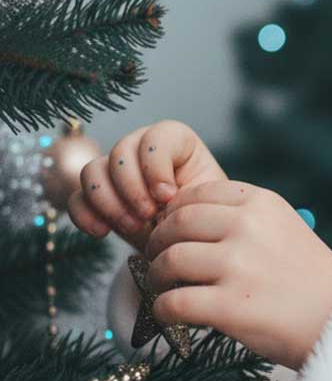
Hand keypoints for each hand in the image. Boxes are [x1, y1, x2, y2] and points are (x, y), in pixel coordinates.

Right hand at [67, 120, 227, 253]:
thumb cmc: (203, 217)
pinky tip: (102, 232)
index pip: (156, 137)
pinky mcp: (97, 197)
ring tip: (133, 227)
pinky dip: (85, 215)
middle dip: (132, 188)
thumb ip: (189, 193)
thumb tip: (163, 198)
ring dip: (109, 202)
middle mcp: (141, 149)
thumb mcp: (206, 203)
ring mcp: (115, 171)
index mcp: (176, 142)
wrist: (188, 243)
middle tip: (148, 216)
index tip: (168, 196)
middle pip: (120, 152)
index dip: (156, 166)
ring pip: (92, 171)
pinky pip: (76, 198)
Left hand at [142, 179, 331, 370]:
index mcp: (263, 203)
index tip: (172, 231)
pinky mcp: (229, 306)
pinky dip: (163, 311)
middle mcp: (248, 227)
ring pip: (169, 261)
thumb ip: (246, 219)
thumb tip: (185, 221)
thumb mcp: (287, 229)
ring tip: (165, 288)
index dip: (175, 213)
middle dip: (158, 243)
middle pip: (176, 224)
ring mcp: (238, 266)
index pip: (197, 194)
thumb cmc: (313, 281)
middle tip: (157, 260)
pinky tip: (170, 315)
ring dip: (157, 277)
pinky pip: (172, 303)